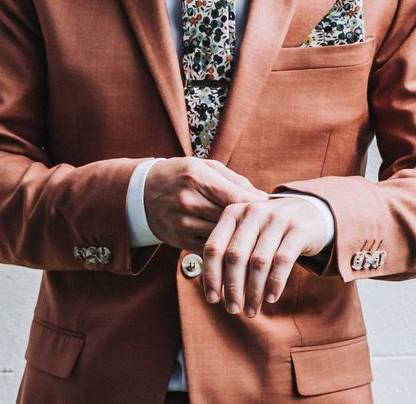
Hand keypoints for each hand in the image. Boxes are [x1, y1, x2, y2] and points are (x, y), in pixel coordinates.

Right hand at [144, 157, 267, 251]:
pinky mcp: (179, 240)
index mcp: (195, 177)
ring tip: (261, 239)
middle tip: (273, 227)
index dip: (256, 205)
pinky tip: (238, 247)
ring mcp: (181, 222)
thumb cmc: (180, 175)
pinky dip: (225, 248)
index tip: (274, 209)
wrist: (142, 193)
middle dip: (252, 223)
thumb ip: (233, 180)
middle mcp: (187, 200)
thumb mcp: (204, 167)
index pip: (234, 195)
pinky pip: (210, 248)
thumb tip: (262, 197)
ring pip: (222, 236)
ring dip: (241, 239)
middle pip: (230, 218)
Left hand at [202, 197, 328, 317]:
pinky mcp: (298, 229)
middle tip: (233, 310)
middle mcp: (253, 212)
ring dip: (253, 291)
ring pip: (259, 261)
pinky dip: (275, 283)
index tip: (212, 299)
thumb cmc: (269, 231)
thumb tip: (213, 289)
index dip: (211, 276)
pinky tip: (271, 298)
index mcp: (233, 213)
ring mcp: (277, 219)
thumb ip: (230, 254)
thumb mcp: (247, 233)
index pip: (214, 247)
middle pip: (235, 255)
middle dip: (232, 288)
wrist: (309, 211)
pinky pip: (283, 260)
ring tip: (251, 310)